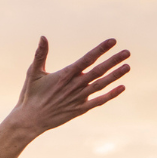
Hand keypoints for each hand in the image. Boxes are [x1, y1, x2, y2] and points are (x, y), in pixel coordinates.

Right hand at [0, 37, 129, 157]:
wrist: (29, 120)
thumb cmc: (30, 96)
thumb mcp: (33, 73)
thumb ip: (40, 55)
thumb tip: (43, 37)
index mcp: (64, 75)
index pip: (86, 59)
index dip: (100, 49)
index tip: (112, 41)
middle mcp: (73, 86)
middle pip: (97, 71)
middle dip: (113, 61)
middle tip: (127, 52)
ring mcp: (77, 98)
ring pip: (100, 85)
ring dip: (115, 76)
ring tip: (127, 66)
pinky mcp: (79, 110)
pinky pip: (98, 101)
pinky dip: (110, 95)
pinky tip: (122, 87)